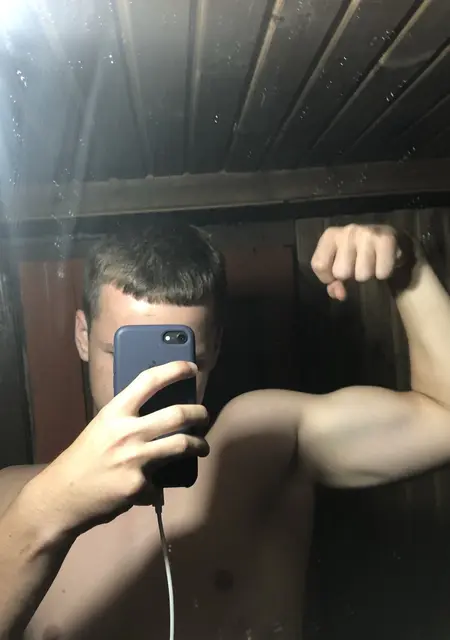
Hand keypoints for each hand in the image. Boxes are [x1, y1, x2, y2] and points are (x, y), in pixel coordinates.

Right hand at [22, 361, 208, 535]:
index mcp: (115, 412)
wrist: (62, 497)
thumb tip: (162, 411)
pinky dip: (159, 485)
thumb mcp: (102, 427)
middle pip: (178, 415)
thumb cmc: (84, 458)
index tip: (191, 367)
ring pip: (182, 445)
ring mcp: (135, 459)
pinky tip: (152, 486)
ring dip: (199, 445)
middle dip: (200, 414)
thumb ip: (127, 418)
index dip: (174, 370)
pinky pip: (161, 482)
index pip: (149, 380)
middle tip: (204, 416)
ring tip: (202, 446)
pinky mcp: (140, 486)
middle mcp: (127, 432)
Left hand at [311, 224, 400, 299]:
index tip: (338, 274)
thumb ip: (332, 282)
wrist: (389, 239)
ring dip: (368, 275)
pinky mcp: (386, 239)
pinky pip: (381, 273)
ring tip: (372, 262)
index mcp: (330, 235)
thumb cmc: (358, 254)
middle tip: (359, 264)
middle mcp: (347, 231)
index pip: (319, 265)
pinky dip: (384, 273)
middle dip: (351, 275)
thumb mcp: (339, 265)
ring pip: (362, 274)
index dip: (329, 277)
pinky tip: (383, 262)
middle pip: (341, 272)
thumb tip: (339, 294)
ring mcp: (367, 233)